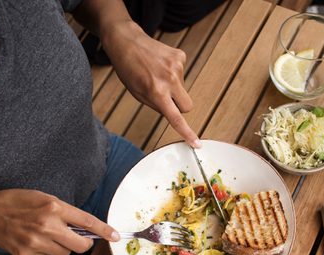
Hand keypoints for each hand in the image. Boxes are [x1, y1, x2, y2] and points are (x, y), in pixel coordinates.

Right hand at [0, 189, 119, 254]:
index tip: (116, 236)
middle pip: (80, 246)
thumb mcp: (43, 197)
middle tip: (76, 239)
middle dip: (83, 244)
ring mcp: (37, 242)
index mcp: (54, 207)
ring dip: (61, 247)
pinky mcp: (27, 254)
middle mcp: (47, 226)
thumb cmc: (17, 202)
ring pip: (64, 254)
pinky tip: (31, 240)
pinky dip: (44, 251)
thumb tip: (84, 227)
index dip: (104, 230)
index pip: (87, 222)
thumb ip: (64, 211)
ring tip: (44, 234)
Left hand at [101, 20, 200, 147]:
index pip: (176, 118)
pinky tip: (160, 65)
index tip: (196, 143)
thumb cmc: (128, 69)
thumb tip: (173, 111)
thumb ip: (156, 105)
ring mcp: (177, 66)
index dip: (187, 132)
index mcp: (157, 92)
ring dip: (173, 86)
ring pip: (183, 89)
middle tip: (165, 97)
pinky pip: (182, 73)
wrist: (127, 41)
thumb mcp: (137, 94)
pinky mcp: (180, 56)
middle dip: (179, 106)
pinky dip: (173, 73)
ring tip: (156, 74)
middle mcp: (170, 79)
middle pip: (187, 106)